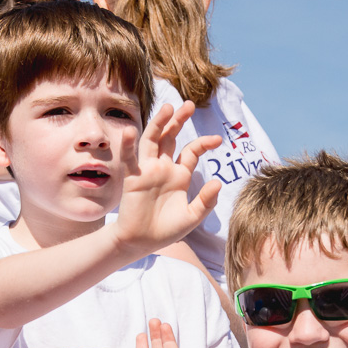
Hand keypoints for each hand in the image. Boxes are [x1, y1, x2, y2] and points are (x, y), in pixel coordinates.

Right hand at [113, 101, 222, 255]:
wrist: (141, 242)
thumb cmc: (166, 230)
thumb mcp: (192, 217)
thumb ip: (205, 201)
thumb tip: (218, 182)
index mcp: (179, 175)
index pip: (192, 151)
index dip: (204, 143)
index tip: (218, 139)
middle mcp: (164, 168)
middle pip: (171, 137)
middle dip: (179, 120)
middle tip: (190, 104)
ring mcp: (147, 170)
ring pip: (152, 140)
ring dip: (158, 123)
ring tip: (167, 107)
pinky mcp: (133, 177)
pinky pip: (130, 158)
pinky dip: (128, 145)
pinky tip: (130, 131)